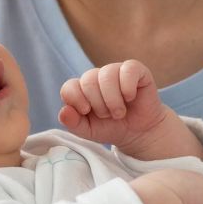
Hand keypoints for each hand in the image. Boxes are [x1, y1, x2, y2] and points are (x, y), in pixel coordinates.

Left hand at [59, 60, 175, 149]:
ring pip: (107, 75)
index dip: (76, 99)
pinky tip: (130, 98)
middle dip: (98, 103)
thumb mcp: (89, 131)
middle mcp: (97, 77)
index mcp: (82, 89)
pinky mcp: (136, 70)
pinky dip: (127, 87)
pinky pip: (128, 70)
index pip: (70, 86)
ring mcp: (116, 71)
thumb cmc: (111, 128)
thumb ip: (73, 123)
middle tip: (108, 115)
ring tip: (119, 113)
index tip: (86, 111)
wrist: (139, 133)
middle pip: (88, 80)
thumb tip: (64, 111)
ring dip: (113, 99)